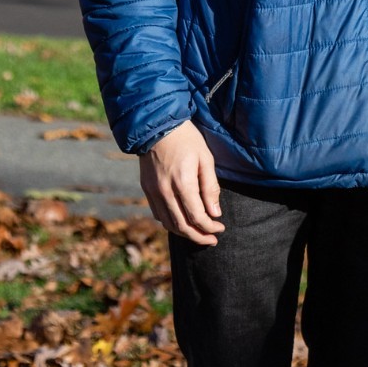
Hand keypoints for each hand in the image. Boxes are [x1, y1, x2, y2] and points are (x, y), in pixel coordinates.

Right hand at [139, 121, 224, 245]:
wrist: (158, 126)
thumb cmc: (187, 140)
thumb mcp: (206, 159)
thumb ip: (210, 187)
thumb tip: (215, 213)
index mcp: (182, 183)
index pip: (196, 216)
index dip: (209, 227)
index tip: (220, 229)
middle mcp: (165, 191)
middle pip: (181, 226)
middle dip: (198, 236)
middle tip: (212, 240)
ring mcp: (153, 192)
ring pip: (168, 223)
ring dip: (184, 233)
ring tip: (199, 234)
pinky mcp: (146, 189)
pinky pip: (158, 213)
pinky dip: (171, 222)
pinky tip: (182, 222)